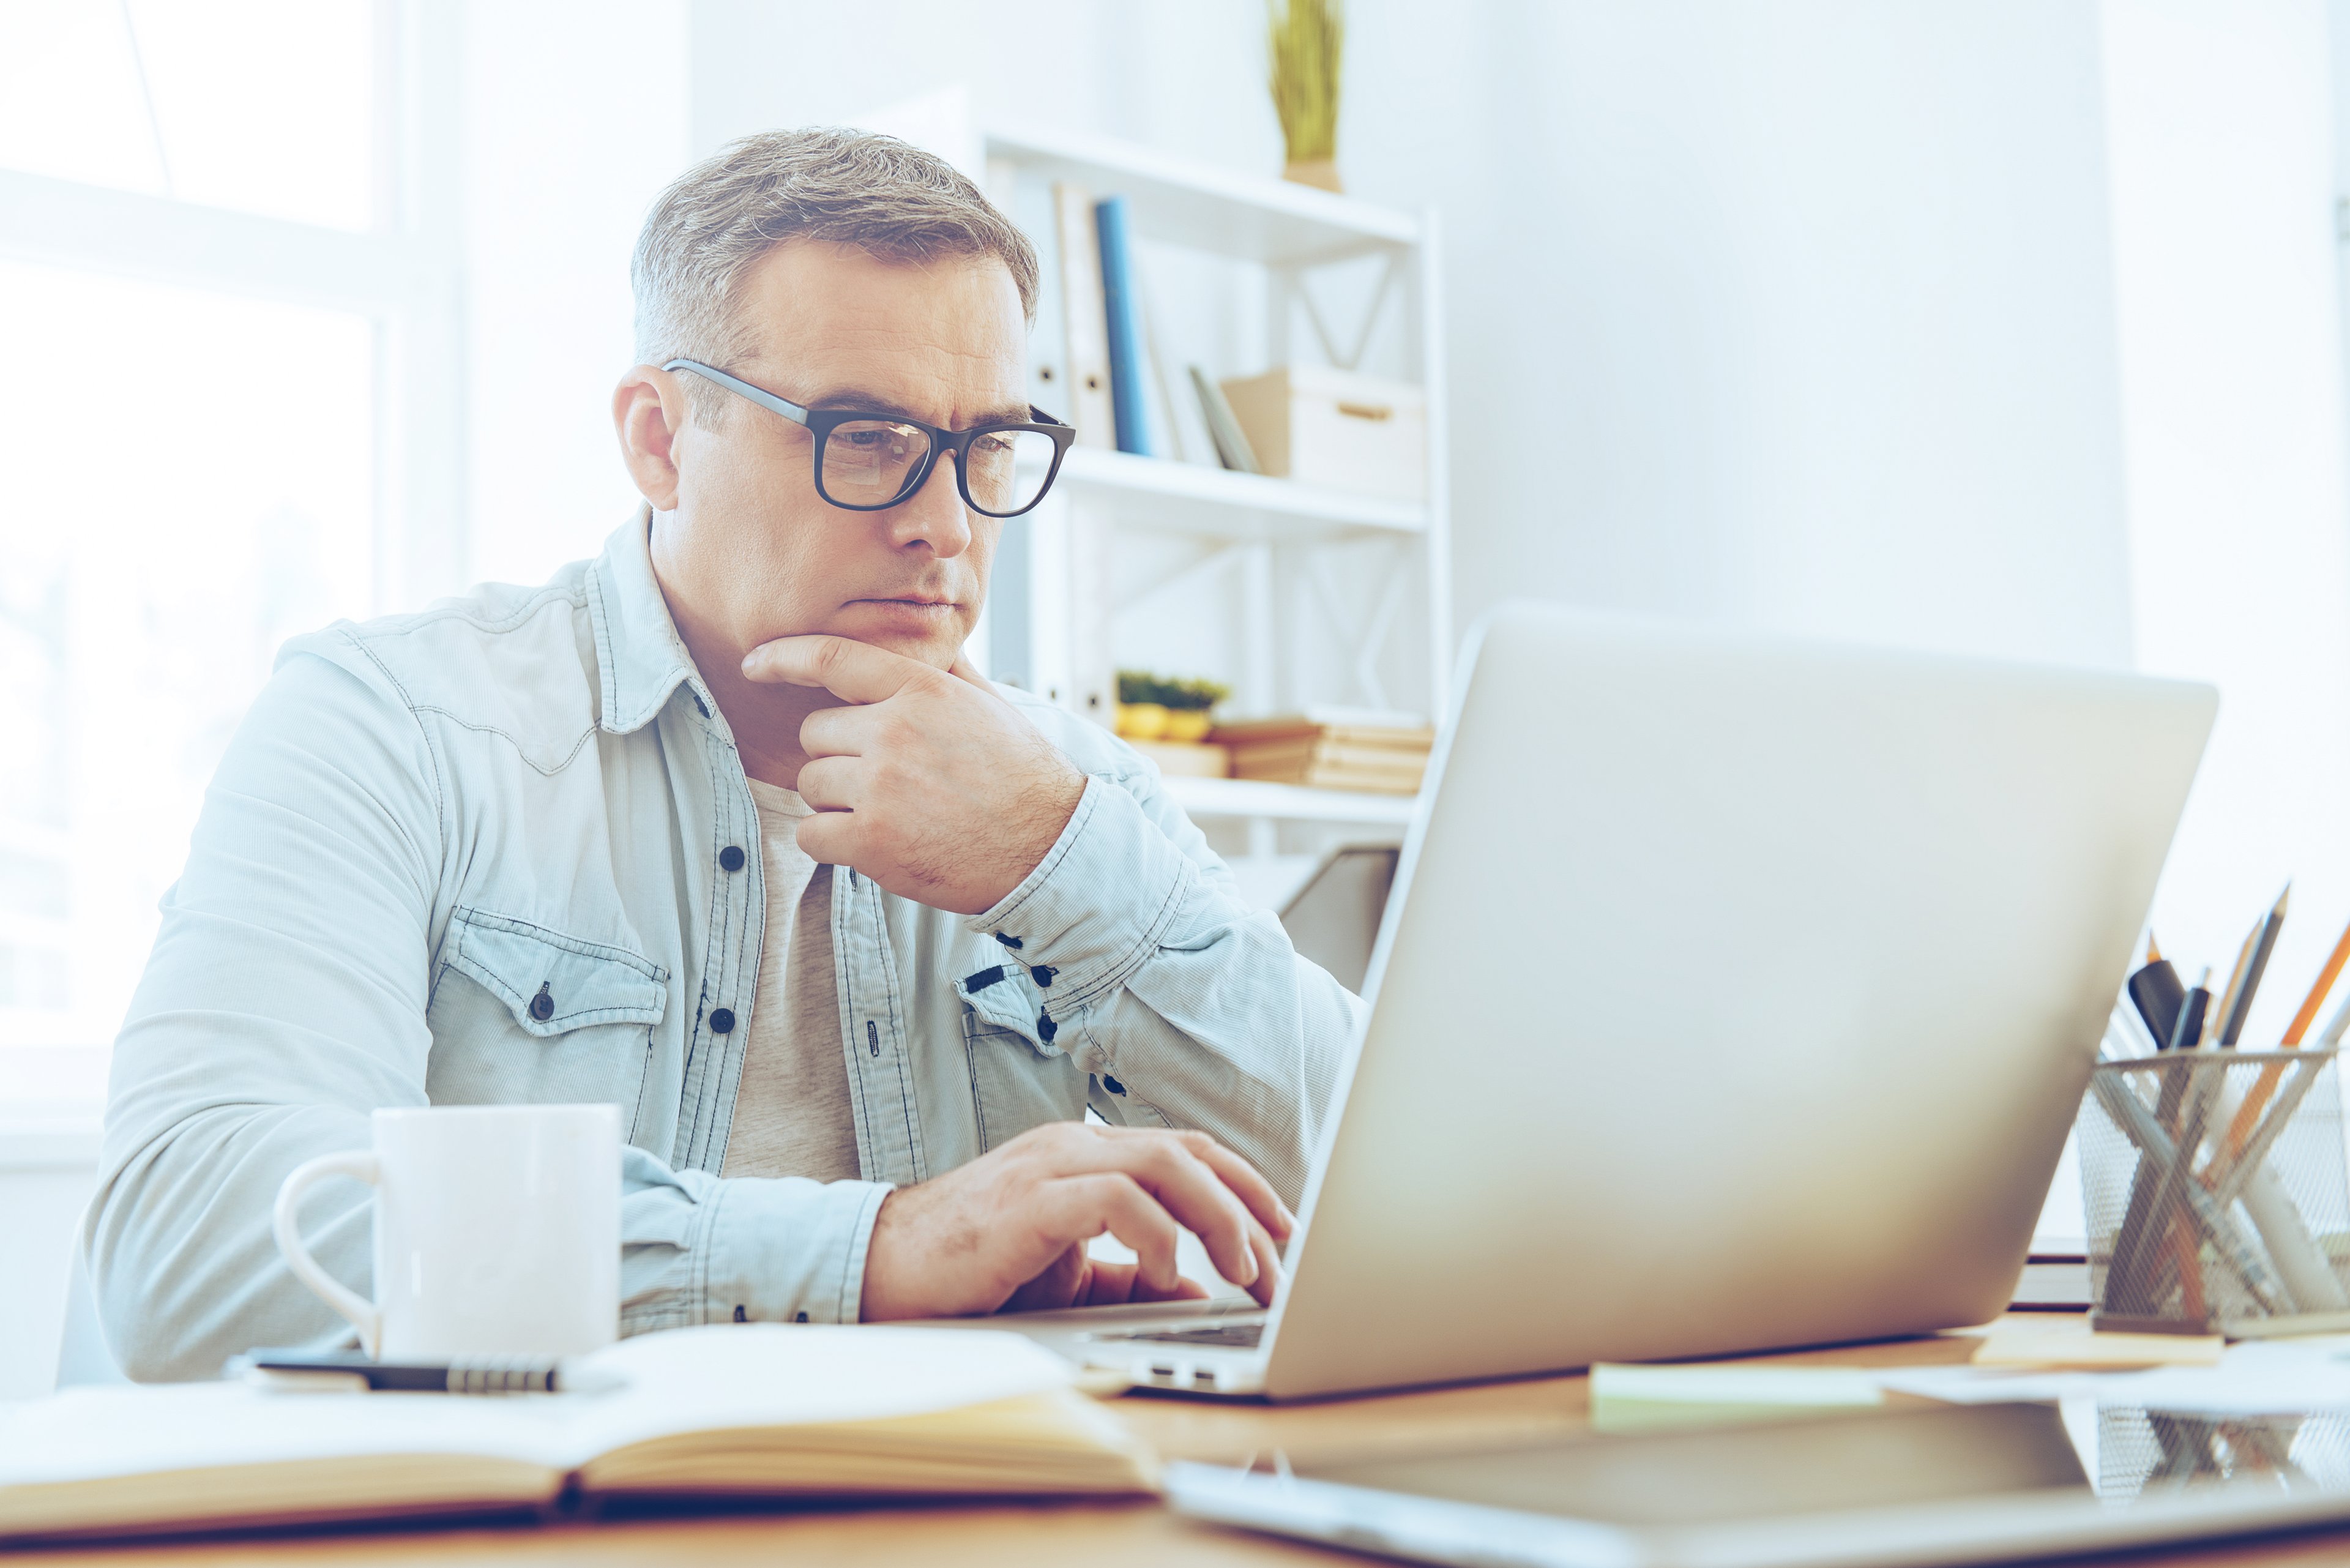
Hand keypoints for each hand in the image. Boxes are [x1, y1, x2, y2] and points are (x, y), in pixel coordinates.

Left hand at [741, 635, 1086, 914]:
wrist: (1049, 849)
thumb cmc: (1023, 776)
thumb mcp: (992, 706)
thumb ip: (949, 672)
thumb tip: (932, 643)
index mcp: (922, 691)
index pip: (833, 659)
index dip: (784, 657)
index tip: (754, 663)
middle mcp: (895, 731)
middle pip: (815, 734)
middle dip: (837, 756)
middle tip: (883, 780)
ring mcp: (880, 787)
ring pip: (811, 784)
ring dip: (836, 802)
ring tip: (888, 813)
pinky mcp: (871, 841)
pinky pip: (812, 834)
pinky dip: (832, 842)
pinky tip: (873, 844)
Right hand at [857, 1123, 1296, 1319]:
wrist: (879, 1272)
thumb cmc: (971, 1274)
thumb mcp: (1070, 1276)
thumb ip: (1131, 1274)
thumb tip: (1200, 1288)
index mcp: (1088, 1155)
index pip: (1188, 1152)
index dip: (1245, 1188)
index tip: (1286, 1233)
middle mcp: (1076, 1147)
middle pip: (1191, 1152)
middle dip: (1249, 1207)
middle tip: (1281, 1263)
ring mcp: (1051, 1166)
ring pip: (1166, 1166)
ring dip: (1218, 1221)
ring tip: (1244, 1274)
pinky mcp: (1030, 1201)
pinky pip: (1115, 1200)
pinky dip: (1158, 1237)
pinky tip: (1173, 1276)